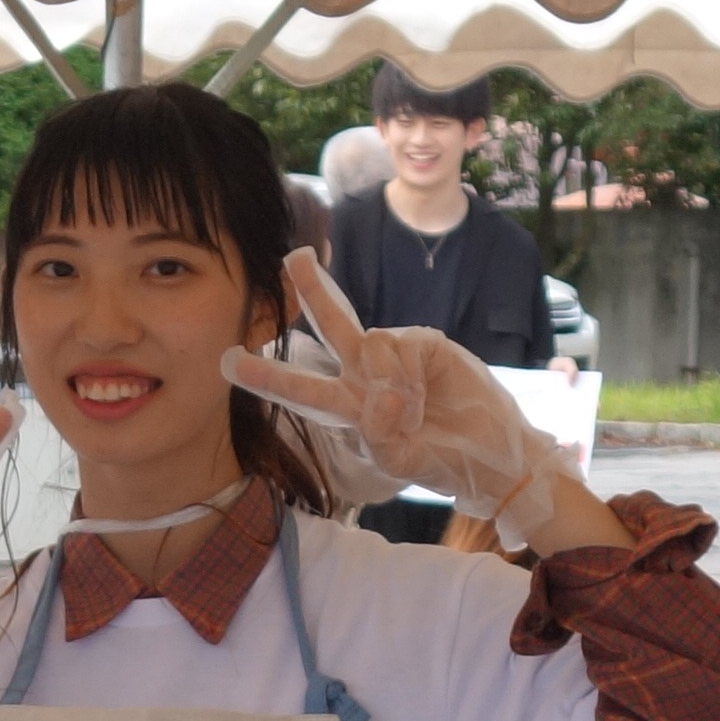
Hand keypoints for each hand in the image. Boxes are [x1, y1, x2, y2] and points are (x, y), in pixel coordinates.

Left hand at [223, 250, 553, 527]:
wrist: (491, 454)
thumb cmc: (440, 461)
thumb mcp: (399, 462)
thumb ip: (379, 436)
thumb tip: (381, 397)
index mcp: (349, 406)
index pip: (302, 388)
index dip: (267, 374)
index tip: (228, 361)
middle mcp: (367, 375)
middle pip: (332, 326)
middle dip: (311, 290)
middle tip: (291, 259)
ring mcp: (397, 356)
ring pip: (368, 343)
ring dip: (385, 383)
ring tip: (411, 414)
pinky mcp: (426, 343)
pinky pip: (399, 346)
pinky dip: (405, 375)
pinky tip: (424, 395)